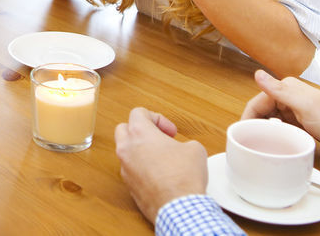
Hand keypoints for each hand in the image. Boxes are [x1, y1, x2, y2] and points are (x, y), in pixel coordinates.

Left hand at [115, 107, 208, 222]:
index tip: (170, 131)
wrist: (179, 208)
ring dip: (140, 151)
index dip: (157, 118)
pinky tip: (159, 175)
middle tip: (160, 139)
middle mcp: (126, 149)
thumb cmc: (183, 177)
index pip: (138, 112)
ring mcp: (125, 168)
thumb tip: (184, 149)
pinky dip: (141, 169)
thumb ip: (185, 142)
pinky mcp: (128, 186)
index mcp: (139, 133)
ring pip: (126, 151)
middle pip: (124, 129)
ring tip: (161, 158)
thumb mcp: (195, 149)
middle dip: (142, 131)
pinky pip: (131, 170)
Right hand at [241, 69, 319, 160]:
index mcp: (288, 89)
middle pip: (263, 110)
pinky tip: (276, 144)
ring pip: (272, 120)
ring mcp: (298, 111)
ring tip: (260, 145)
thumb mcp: (304, 106)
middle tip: (249, 143)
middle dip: (255, 124)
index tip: (240, 134)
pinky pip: (283, 128)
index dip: (248, 117)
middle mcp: (291, 97)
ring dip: (266, 130)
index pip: (258, 101)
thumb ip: (279, 90)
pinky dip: (277, 134)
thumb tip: (257, 73)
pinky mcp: (304, 124)